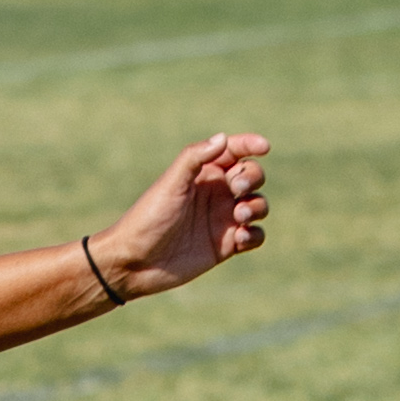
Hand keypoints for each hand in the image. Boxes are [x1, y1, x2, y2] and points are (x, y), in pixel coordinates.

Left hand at [93, 133, 272, 300]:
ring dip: (256, 206)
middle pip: (252, 175)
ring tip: (238, 215)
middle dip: (252, 177)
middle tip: (236, 188)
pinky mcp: (227, 245)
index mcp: (203, 173)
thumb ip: (194, 158)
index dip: (250, 144)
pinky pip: (255, 235)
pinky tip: (239, 237)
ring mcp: (223, 219)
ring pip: (258, 204)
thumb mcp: (171, 184)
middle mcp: (216, 193)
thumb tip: (223, 138)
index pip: (233, 152)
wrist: (136, 261)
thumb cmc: (149, 218)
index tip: (263, 146)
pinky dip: (254, 234)